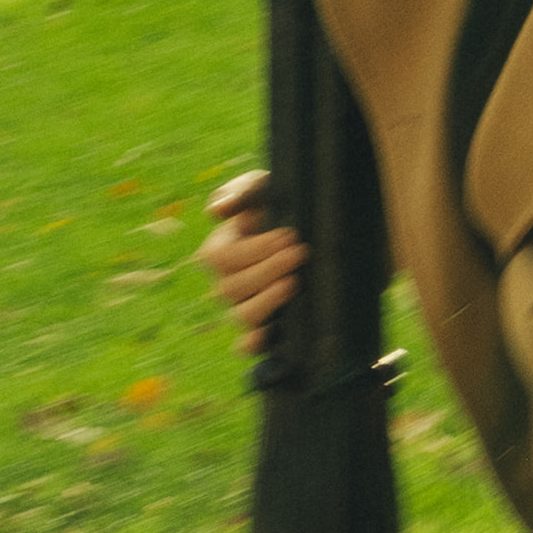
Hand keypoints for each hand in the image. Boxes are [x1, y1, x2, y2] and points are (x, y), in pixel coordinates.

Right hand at [197, 170, 306, 354]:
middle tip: (301, 253)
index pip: (220, 258)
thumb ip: (240, 192)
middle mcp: (226, 282)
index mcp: (219, 250)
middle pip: (230, 288)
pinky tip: (272, 332)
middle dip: (268, 270)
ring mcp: (243, 306)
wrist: (317, 228)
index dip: (254, 250)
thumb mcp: (264, 187)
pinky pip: (247, 345)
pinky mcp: (264, 326)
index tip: (289, 235)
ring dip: (267, 302)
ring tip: (296, 282)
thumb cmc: (281, 204)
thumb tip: (216, 211)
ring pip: (240, 317)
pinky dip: (255, 343)